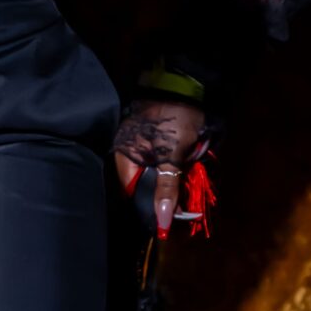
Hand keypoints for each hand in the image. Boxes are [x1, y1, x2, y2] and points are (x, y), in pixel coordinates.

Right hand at [114, 95, 209, 237]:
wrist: (188, 88)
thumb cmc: (174, 120)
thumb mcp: (171, 156)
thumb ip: (166, 188)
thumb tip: (161, 222)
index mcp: (123, 155)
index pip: (130, 191)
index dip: (146, 206)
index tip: (164, 220)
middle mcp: (129, 153)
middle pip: (143, 185)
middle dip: (161, 197)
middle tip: (179, 211)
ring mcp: (143, 148)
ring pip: (155, 176)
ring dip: (169, 185)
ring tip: (183, 198)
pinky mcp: (157, 144)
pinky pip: (162, 166)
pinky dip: (172, 173)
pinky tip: (182, 179)